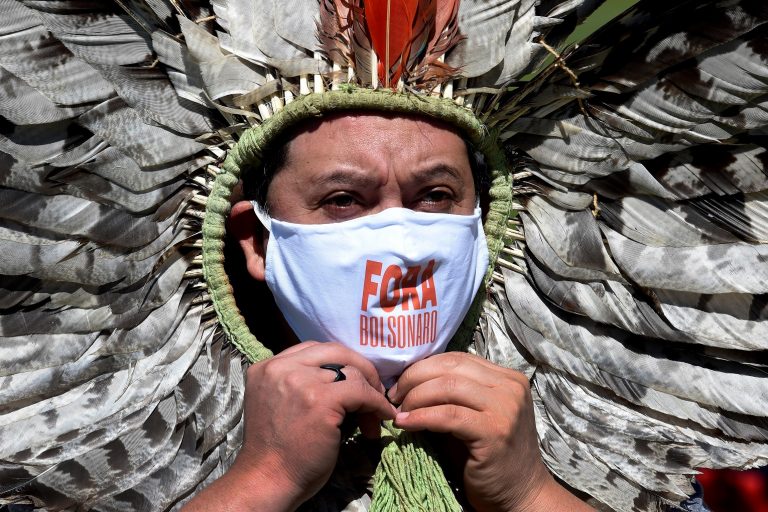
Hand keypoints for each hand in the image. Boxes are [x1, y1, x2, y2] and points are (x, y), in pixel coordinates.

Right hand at [183, 342, 395, 510]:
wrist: (267, 481)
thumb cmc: (277, 451)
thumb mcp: (281, 403)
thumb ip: (301, 383)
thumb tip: (346, 377)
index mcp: (268, 367)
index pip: (314, 349)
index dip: (340, 363)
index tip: (354, 381)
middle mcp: (281, 368)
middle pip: (335, 351)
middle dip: (361, 368)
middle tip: (374, 390)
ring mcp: (301, 382)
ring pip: (351, 371)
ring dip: (370, 391)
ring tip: (375, 415)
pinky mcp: (321, 400)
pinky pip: (361, 392)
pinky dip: (377, 404)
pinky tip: (383, 417)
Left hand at [389, 352, 589, 511]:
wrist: (520, 494)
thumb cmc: (490, 457)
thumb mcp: (475, 415)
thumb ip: (454, 394)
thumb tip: (410, 381)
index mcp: (508, 378)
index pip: (457, 359)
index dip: (423, 367)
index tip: (402, 383)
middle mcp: (510, 387)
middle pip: (450, 368)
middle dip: (414, 378)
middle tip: (394, 396)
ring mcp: (505, 408)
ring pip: (447, 387)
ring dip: (415, 398)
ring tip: (399, 411)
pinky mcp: (494, 431)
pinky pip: (448, 415)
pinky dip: (421, 417)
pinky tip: (406, 424)